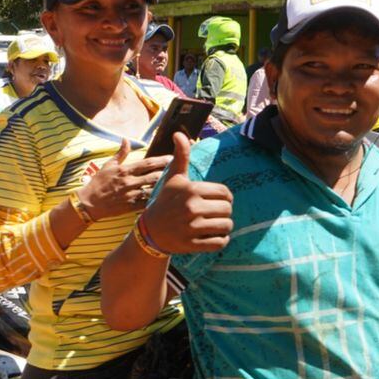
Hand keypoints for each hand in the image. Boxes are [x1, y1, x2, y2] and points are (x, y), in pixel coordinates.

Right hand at [76, 138, 170, 220]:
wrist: (89, 202)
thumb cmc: (98, 183)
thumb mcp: (108, 165)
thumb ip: (121, 153)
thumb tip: (126, 139)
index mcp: (125, 170)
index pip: (147, 163)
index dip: (161, 160)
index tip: (172, 158)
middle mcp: (129, 181)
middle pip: (154, 176)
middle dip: (167, 173)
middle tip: (178, 171)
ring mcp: (130, 194)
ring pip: (152, 190)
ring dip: (163, 187)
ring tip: (174, 185)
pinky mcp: (130, 206)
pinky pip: (146, 203)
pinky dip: (155, 201)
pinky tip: (164, 199)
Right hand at [138, 132, 233, 252]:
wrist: (150, 231)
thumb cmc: (166, 201)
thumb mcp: (173, 178)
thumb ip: (180, 156)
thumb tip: (178, 134)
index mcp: (191, 190)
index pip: (226, 193)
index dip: (223, 198)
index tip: (214, 201)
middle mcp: (192, 208)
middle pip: (227, 210)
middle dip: (223, 213)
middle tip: (213, 214)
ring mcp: (192, 227)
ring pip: (226, 226)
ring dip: (224, 227)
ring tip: (213, 225)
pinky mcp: (192, 244)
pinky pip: (220, 242)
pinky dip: (221, 240)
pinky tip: (213, 237)